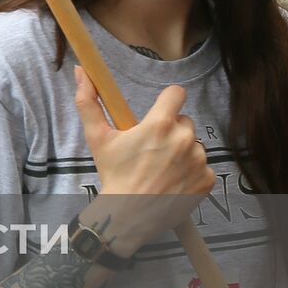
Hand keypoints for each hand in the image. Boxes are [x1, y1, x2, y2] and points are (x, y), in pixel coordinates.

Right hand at [74, 66, 215, 252]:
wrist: (128, 215)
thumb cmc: (113, 175)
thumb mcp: (97, 138)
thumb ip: (88, 102)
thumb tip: (81, 72)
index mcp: (160, 124)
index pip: (177, 94)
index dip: (167, 101)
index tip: (159, 112)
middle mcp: (184, 139)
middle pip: (184, 121)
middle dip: (170, 131)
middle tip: (151, 149)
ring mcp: (198, 161)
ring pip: (194, 145)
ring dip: (181, 151)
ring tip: (161, 168)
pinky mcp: (207, 180)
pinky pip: (202, 167)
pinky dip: (191, 173)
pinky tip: (173, 181)